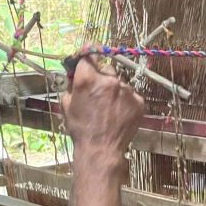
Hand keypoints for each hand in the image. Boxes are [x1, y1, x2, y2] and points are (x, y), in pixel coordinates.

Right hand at [61, 56, 144, 173]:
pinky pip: (131, 94)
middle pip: (106, 67)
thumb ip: (71, 85)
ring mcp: (126, 90)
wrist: (101, 150)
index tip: (87, 59)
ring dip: (115, 90)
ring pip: (120, 82)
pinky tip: (119, 113)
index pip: (89, 54)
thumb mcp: (66, 105)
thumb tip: (74, 74)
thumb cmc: (81, 129)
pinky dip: (125, 101)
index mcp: (88, 79)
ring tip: (109, 108)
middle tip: (98, 91)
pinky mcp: (138, 101)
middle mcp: (109, 80)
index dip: (87, 56)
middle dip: (102, 76)